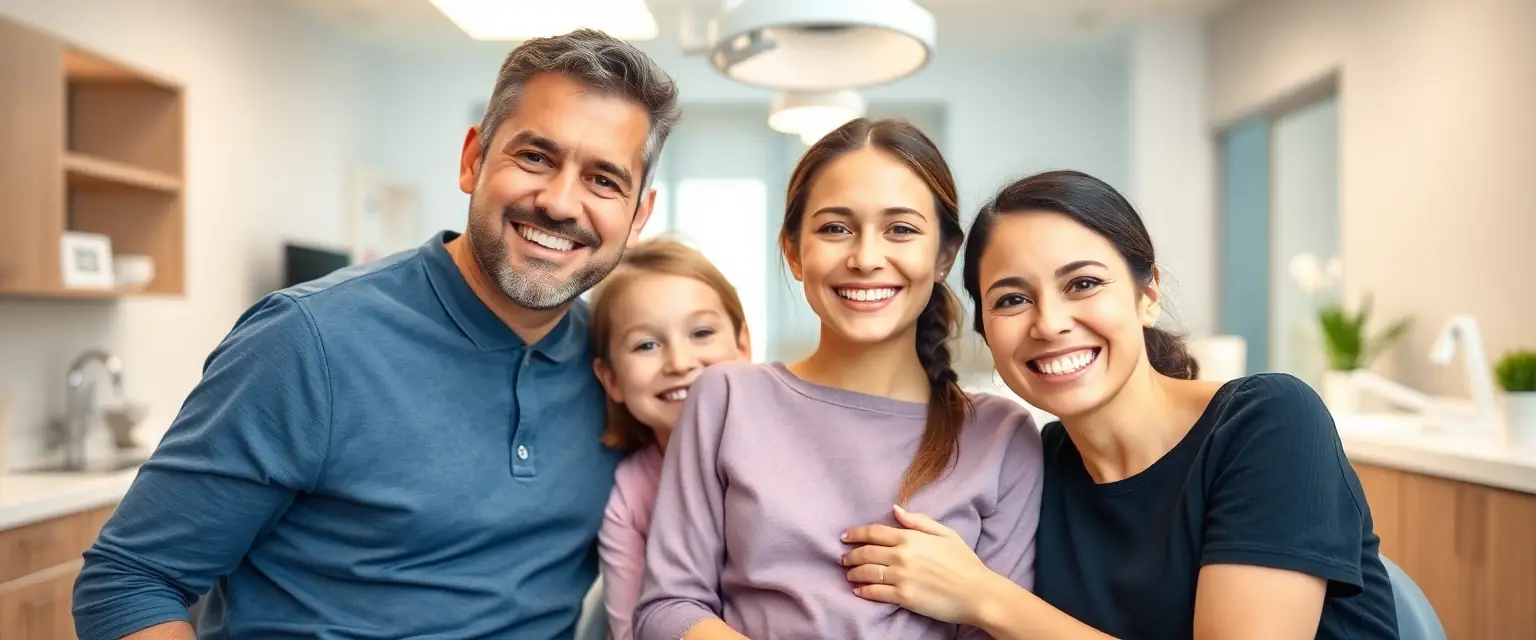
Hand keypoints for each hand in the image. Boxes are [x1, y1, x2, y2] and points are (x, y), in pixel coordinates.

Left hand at [840, 504, 998, 625]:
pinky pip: (876, 592)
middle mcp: (902, 555)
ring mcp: (902, 577)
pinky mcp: (904, 597)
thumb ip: (919, 521)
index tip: (845, 536)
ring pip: (867, 573)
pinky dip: (863, 591)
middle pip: (866, 552)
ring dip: (853, 573)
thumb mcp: (946, 534)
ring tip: (849, 574)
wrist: (978, 593)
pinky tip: (858, 591)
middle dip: (851, 555)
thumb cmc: (965, 563)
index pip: (874, 532)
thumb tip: (895, 510)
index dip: (856, 533)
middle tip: (843, 558)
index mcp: (911, 538)